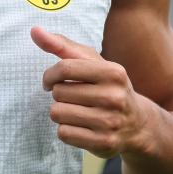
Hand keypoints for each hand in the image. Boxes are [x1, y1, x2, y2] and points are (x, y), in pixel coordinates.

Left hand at [31, 26, 150, 158]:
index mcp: (113, 72)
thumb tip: (35, 30)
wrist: (137, 124)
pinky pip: (64, 134)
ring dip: (61, 113)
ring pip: (58, 114)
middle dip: (59, 95)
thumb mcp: (93, 63)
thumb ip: (63, 46)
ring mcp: (109, 122)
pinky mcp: (103, 143)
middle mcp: (114, 97)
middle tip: (73, 99)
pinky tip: (81, 127)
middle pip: (59, 93)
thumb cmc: (108, 88)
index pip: (65, 68)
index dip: (50, 75)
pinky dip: (66, 130)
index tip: (50, 81)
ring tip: (77, 112)